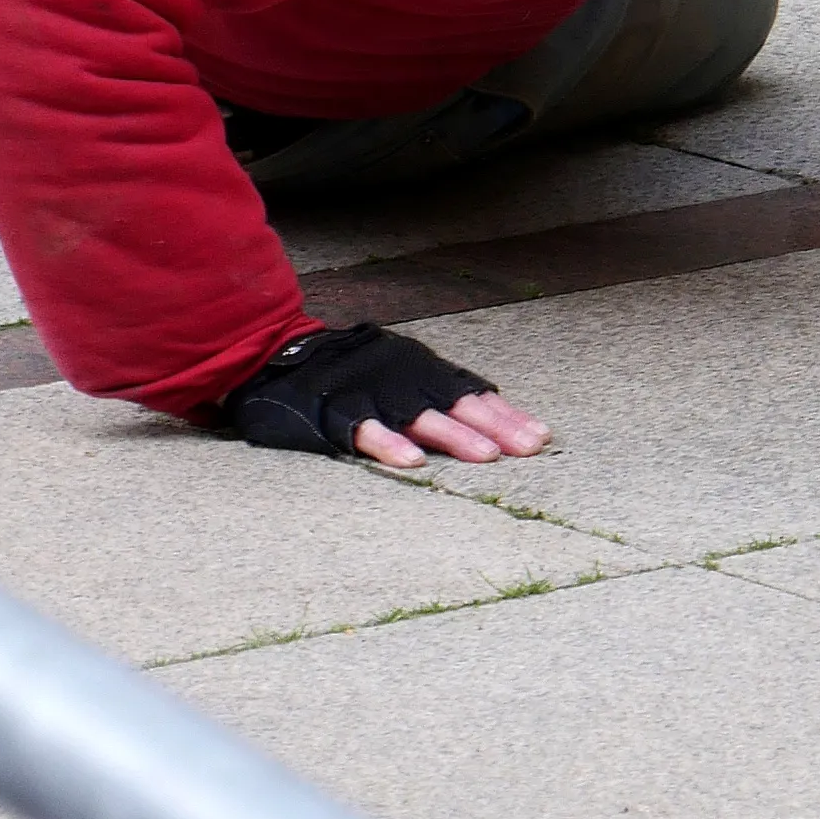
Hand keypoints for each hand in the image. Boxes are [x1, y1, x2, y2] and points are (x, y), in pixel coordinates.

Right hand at [217, 319, 554, 473]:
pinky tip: (412, 463)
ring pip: (418, 415)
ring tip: (487, 457)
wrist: (277, 355)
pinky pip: (364, 430)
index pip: (472, 391)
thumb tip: (491, 420)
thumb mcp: (397, 372)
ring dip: (455, 436)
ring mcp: (369, 393)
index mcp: (418, 368)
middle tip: (530, 448)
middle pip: (457, 402)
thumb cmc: (351, 371)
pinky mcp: (333, 412)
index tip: (542, 437)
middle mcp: (401, 377)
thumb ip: (435, 392)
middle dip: (497, 426)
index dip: (507, 414)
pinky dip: (389, 444)